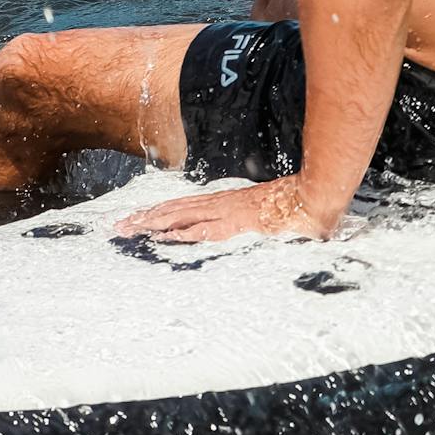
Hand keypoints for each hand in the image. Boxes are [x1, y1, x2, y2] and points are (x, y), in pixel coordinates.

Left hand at [116, 176, 334, 242]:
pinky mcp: (234, 224)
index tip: (142, 218)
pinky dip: (177, 233)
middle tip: (118, 226)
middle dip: (146, 218)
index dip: (164, 212)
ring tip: (127, 229)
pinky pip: (200, 230)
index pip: (189, 207)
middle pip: (176, 210)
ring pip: (180, 216)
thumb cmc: (300, 208)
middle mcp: (224, 204)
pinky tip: (158, 238)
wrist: (316, 197)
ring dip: (151, 223)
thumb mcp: (274, 218)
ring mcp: (228, 212)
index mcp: (231, 203)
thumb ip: (262, 226)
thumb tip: (261, 232)